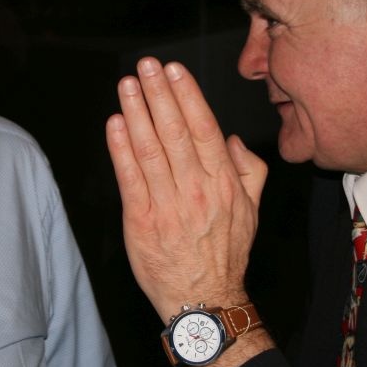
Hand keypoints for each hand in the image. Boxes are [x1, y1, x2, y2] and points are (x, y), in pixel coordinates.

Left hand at [106, 58, 268, 323]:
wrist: (204, 300)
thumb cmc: (225, 253)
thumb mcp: (251, 210)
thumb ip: (249, 171)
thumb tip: (234, 139)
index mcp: (224, 182)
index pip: (204, 128)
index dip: (188, 95)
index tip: (175, 71)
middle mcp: (196, 189)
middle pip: (174, 132)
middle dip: (159, 94)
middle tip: (146, 66)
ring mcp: (167, 205)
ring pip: (150, 149)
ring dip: (136, 112)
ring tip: (127, 85)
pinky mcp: (141, 221)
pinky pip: (130, 178)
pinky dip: (120, 148)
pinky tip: (115, 124)